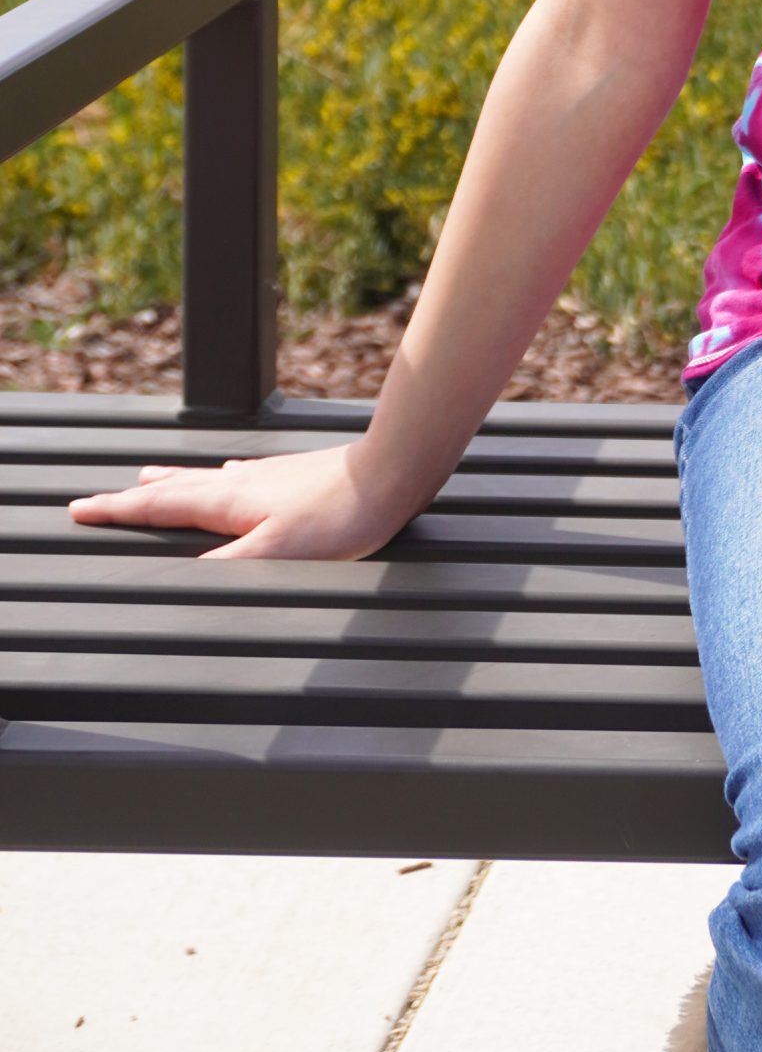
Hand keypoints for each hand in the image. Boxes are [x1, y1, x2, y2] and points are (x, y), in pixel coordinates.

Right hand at [66, 441, 405, 561]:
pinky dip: (218, 475)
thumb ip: (226, 567)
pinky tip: (229, 472)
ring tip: (147, 479)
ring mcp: (267, 475)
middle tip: (99, 498)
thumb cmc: (339, 516)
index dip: (118, 510)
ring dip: (171, 482)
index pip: (160, 507)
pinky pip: (239, 474)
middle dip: (134, 496)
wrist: (391, 471)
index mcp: (228, 501)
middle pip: (175, 488)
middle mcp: (242, 481)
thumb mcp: (275, 553)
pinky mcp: (293, 474)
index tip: (80, 509)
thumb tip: (180, 579)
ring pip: (205, 477)